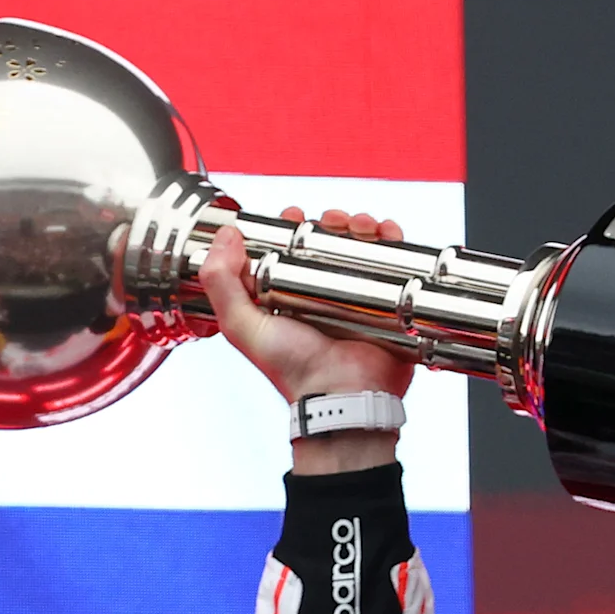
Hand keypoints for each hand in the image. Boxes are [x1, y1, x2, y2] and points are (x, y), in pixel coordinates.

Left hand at [201, 206, 412, 473]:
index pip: (290, 247)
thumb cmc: (294, 368)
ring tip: (361, 227)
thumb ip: (221, 283)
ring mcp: (356, 298)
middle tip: (333, 222)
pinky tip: (387, 235)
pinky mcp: (387, 303)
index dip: (292, 227)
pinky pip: (392, 263)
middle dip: (331, 221)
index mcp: (287, 294)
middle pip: (329, 241)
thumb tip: (225, 236)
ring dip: (361, 226)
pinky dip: (391, 242)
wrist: (343, 396)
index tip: (295, 217)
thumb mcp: (243, 327)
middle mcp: (322, 294)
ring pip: (360, 246)